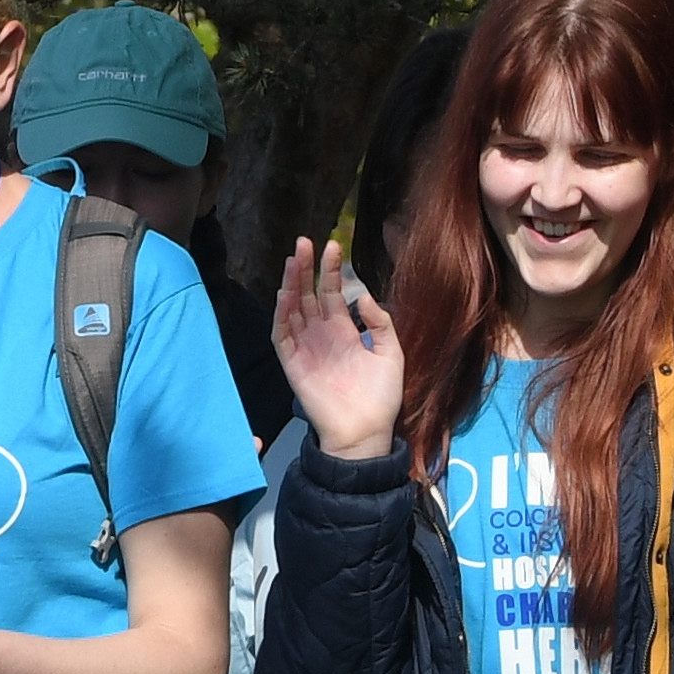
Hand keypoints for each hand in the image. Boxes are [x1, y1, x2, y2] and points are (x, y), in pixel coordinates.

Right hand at [271, 239, 404, 458]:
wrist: (365, 432)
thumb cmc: (380, 397)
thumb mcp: (391, 354)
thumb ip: (380, 323)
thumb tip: (362, 294)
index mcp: (344, 332)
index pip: (332, 293)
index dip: (331, 270)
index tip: (332, 246)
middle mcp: (321, 335)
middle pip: (308, 295)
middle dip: (306, 268)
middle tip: (304, 242)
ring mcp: (305, 348)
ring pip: (292, 309)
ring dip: (291, 284)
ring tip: (293, 259)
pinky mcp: (293, 364)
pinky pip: (282, 336)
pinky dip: (282, 315)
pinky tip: (285, 294)